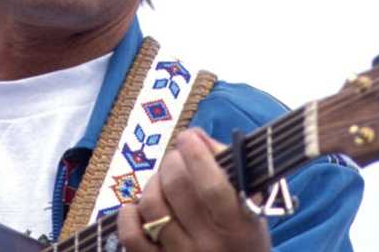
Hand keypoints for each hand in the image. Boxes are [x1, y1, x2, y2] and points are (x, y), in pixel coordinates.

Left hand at [116, 128, 271, 250]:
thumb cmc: (242, 234)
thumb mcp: (250, 202)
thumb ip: (227, 165)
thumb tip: (194, 136)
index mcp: (239, 226)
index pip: (212, 185)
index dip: (195, 154)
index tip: (188, 138)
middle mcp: (209, 244)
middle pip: (177, 187)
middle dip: (172, 161)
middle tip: (176, 160)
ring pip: (152, 205)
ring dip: (153, 183)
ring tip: (162, 182)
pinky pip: (131, 236)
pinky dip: (128, 214)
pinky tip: (138, 207)